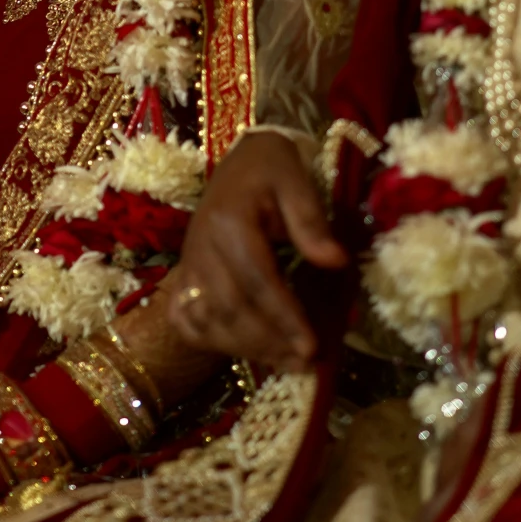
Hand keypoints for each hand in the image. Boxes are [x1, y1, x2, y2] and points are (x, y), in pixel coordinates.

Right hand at [170, 130, 346, 373]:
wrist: (240, 158)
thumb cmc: (272, 168)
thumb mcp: (297, 181)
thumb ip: (311, 221)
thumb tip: (335, 262)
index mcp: (229, 221)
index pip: (257, 280)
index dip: (284, 317)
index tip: (312, 345)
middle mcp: (201, 246)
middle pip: (230, 308)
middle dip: (269, 342)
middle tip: (305, 362)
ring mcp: (189, 263)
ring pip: (209, 319)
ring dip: (246, 348)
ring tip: (287, 363)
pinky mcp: (185, 274)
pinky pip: (186, 317)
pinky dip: (210, 340)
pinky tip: (243, 351)